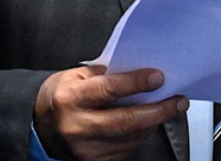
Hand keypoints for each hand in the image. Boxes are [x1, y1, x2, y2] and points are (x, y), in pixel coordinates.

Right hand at [34, 65, 188, 160]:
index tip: (158, 77)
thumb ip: (105, 73)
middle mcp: (78, 126)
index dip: (135, 83)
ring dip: (153, 123)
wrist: (42, 127)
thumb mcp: (76, 76)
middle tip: (178, 101)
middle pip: (126, 121)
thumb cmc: (62, 96)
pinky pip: (127, 149)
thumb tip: (138, 71)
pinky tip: (146, 123)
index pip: (108, 90)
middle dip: (158, 110)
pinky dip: (141, 135)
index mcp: (71, 99)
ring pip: (131, 137)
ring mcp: (87, 149)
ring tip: (167, 109)